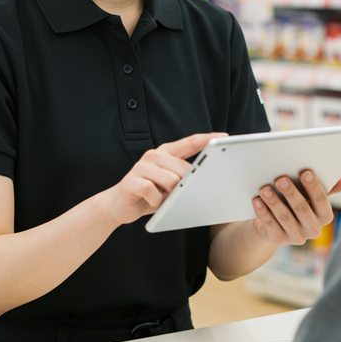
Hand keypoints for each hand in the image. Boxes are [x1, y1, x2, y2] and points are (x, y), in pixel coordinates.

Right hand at [98, 133, 226, 225]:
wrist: (117, 205)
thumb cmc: (148, 194)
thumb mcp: (170, 184)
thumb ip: (184, 177)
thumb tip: (205, 180)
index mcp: (165, 153)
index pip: (190, 142)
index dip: (207, 139)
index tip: (224, 136)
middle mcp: (154, 155)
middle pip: (184, 169)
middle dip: (185, 185)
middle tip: (175, 195)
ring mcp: (142, 167)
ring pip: (171, 181)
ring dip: (169, 196)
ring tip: (160, 198)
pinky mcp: (132, 181)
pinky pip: (154, 192)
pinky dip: (156, 202)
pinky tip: (150, 202)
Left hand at [251, 171, 340, 245]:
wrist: (278, 222)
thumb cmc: (298, 201)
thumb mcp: (311, 195)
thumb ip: (326, 187)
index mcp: (324, 216)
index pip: (321, 201)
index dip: (314, 187)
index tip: (305, 172)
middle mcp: (312, 229)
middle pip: (302, 209)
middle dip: (291, 193)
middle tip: (280, 178)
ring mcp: (295, 237)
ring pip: (284, 217)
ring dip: (274, 202)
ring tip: (265, 188)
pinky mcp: (278, 240)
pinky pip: (270, 225)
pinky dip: (263, 212)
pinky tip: (257, 201)